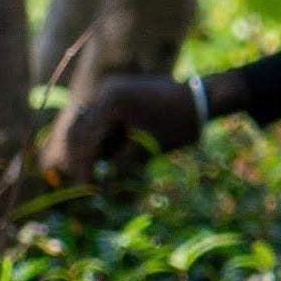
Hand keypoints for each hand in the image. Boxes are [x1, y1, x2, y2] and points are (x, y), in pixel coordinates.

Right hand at [43, 72, 204, 184]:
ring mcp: (109, 90)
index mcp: (112, 102)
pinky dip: (96, 138)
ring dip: (85, 148)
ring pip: (84, 124)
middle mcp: (105, 92)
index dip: (84, 166)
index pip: (86, 139)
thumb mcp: (150, 147)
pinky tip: (102, 155)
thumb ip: (123, 165)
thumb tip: (104, 189)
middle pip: (78, 130)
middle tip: (85, 181)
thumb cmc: (180, 122)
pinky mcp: (115, 94)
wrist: (202, 98)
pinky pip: (96, 118)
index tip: (87, 187)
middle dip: (79, 157)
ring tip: (91, 171)